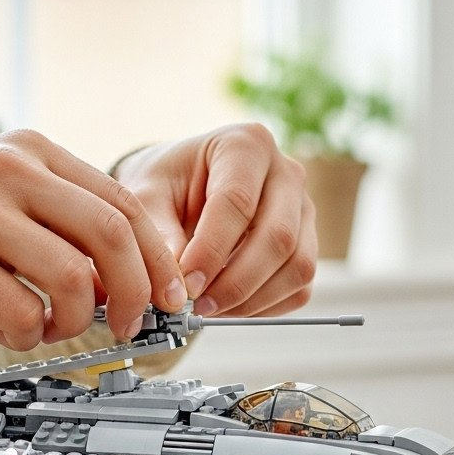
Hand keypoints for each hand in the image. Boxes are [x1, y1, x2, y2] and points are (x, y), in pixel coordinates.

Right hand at [0, 129, 186, 349]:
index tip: (170, 294)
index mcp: (28, 151)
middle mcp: (8, 173)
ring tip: (55, 327)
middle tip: (133, 325)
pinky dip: (30, 334)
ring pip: (75, 278)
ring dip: (79, 320)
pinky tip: (10, 328)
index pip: (122, 202)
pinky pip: (23, 312)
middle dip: (138, 293)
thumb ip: (53, 214)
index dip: (157, 257)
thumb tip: (122, 272)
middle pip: (112, 236)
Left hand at [113, 124, 316, 315]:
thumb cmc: (166, 184)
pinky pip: (300, 286)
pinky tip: (229, 307)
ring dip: (252, 300)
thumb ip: (158, 235)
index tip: (186, 285)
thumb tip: (176, 286)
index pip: (237, 202)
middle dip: (236, 282)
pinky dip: (266, 307)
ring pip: (297, 266)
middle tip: (198, 307)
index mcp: (246, 145)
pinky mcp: (307, 243)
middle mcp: (286, 173)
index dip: (211, 250)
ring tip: (210, 309)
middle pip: (278, 237)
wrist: (182, 187)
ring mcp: (303, 209)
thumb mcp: (147, 197)